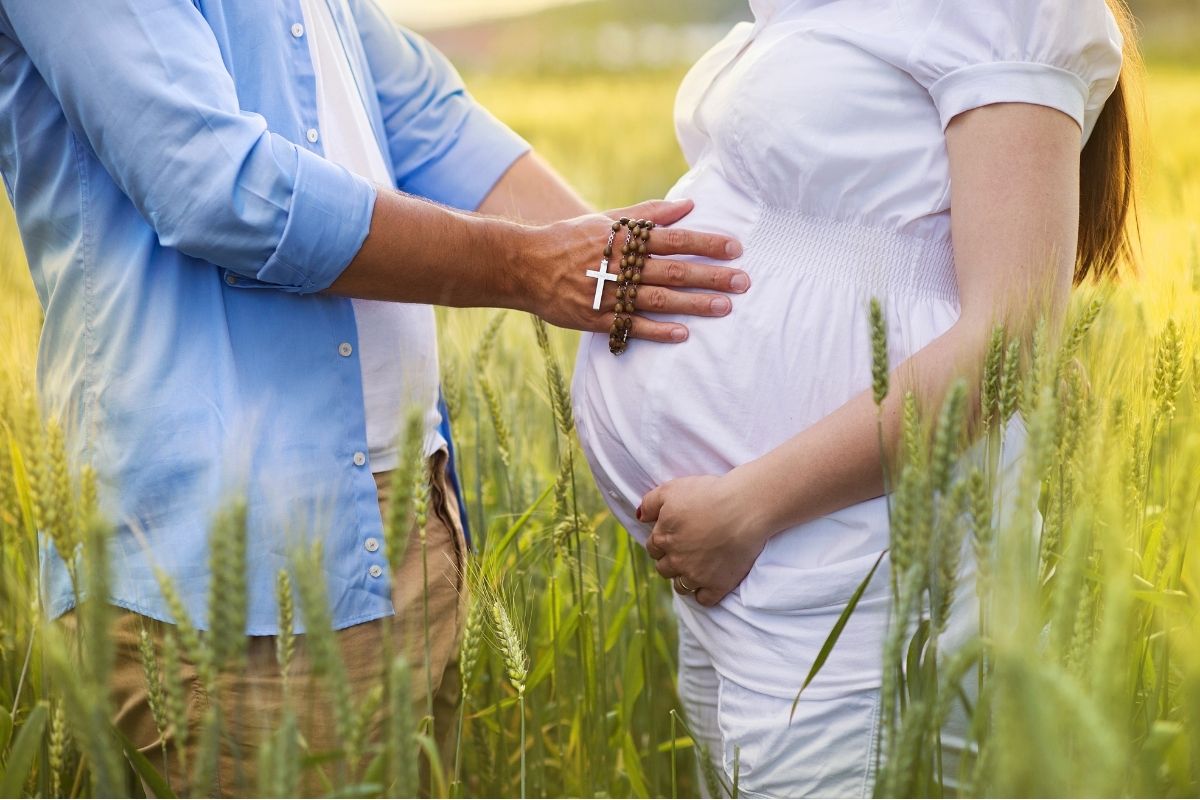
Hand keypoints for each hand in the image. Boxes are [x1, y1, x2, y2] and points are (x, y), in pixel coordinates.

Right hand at [520, 199, 748, 342]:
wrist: (525, 265)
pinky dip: (658, 331)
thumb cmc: (571, 239)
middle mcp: (620, 265)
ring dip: (694, 305)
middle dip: (711, 276)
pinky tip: (683, 335)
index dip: (706, 243)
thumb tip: (689, 205)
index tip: (736, 248)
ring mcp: (608, 293)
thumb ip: (649, 214)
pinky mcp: (596, 318)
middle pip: (673, 271)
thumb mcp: (608, 220)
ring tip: (724, 307)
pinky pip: (631, 326)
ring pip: (658, 299)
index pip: (675, 239)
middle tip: (743, 282)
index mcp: (625, 238)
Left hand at [639, 470, 772, 605]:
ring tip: (696, 569)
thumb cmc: (708, 494)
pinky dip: (704, 594)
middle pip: (664, 569)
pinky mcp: (717, 585)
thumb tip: (640, 517)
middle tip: (686, 552)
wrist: (743, 509)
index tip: (674, 537)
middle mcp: (675, 560)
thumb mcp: (672, 489)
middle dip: (671, 561)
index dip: (662, 542)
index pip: (653, 548)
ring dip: (684, 579)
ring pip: (681, 587)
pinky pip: (704, 600)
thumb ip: (650, 503)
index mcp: (663, 538)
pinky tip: (710, 584)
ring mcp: (696, 575)